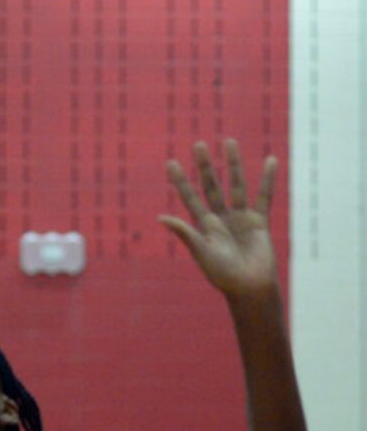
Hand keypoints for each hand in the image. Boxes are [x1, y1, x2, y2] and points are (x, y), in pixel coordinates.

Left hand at [161, 140, 278, 299]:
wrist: (249, 288)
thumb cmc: (222, 275)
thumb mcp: (201, 253)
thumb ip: (185, 233)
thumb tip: (161, 217)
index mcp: (203, 227)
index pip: (189, 198)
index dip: (180, 182)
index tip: (171, 163)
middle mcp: (220, 218)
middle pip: (211, 186)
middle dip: (205, 167)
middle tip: (198, 145)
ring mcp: (240, 218)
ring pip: (236, 185)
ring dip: (233, 164)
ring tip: (229, 142)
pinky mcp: (259, 221)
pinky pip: (264, 196)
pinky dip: (267, 179)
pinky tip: (270, 160)